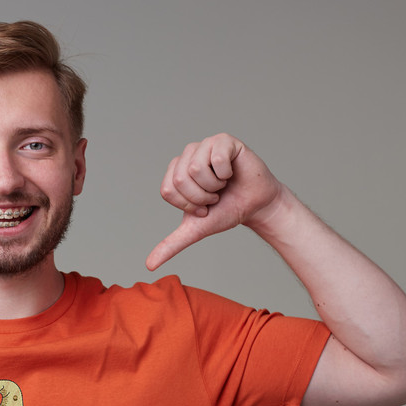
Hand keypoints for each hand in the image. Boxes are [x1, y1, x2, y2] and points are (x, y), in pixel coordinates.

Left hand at [146, 133, 283, 270]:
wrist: (256, 206)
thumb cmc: (225, 212)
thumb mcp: (195, 230)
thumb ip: (171, 244)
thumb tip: (149, 265)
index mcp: (176, 172)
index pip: (168, 190)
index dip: (188, 205)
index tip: (203, 206)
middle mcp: (187, 154)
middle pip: (180, 179)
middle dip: (201, 196)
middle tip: (215, 196)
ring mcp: (205, 145)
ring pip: (196, 168)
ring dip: (214, 186)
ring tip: (223, 185)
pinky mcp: (224, 140)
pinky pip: (216, 158)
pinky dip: (226, 173)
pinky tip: (232, 173)